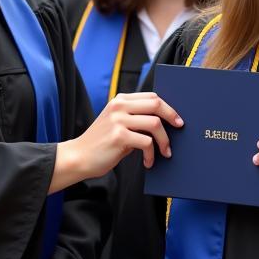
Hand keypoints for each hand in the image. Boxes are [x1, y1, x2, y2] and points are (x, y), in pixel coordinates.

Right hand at [50, 92, 182, 192]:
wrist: (79, 157)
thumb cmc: (102, 143)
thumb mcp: (117, 124)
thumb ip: (135, 118)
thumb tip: (163, 122)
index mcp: (120, 100)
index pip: (152, 97)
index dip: (168, 107)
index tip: (176, 119)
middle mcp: (119, 106)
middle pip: (156, 105)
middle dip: (172, 117)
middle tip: (179, 129)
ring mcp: (118, 120)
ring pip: (155, 124)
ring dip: (164, 141)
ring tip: (165, 152)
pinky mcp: (119, 136)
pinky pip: (147, 143)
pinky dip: (151, 155)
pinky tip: (148, 162)